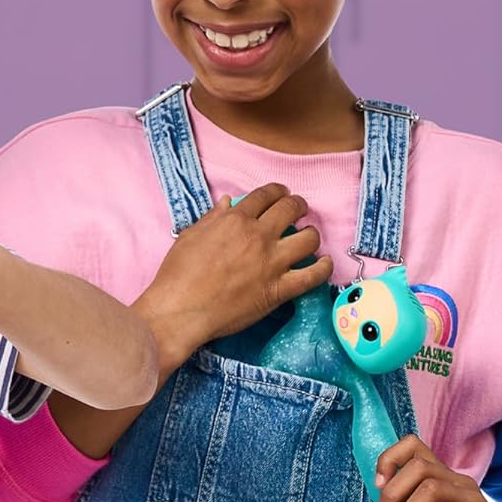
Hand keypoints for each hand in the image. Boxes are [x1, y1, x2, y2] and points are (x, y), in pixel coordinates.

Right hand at [137, 184, 334, 375]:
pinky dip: (323, 268)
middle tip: (299, 210)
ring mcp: (271, 263)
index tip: (280, 195)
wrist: (181, 310)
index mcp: (235, 220)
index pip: (265, 195)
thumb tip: (227, 202)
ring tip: (308, 237)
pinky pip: (312, 276)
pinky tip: (324, 264)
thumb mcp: (190, 236)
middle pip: (290, 209)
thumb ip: (212, 218)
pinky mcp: (278, 289)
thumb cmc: (178, 274)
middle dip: (298, 205)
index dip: (276, 192)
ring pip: (308, 238)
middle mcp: (258, 236)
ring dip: (312, 234)